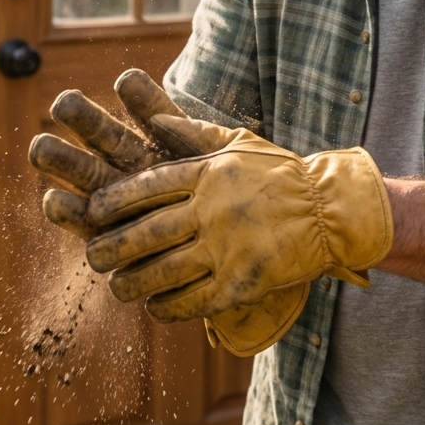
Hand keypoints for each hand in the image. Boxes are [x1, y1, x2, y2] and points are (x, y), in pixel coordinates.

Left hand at [84, 117, 393, 328]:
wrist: (330, 210)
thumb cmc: (281, 174)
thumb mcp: (239, 143)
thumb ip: (193, 133)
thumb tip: (151, 117)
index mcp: (209, 173)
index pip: (148, 186)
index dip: (114, 201)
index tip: (94, 211)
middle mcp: (213, 210)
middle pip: (146, 233)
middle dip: (112, 248)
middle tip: (94, 257)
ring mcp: (227, 248)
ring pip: (163, 272)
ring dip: (132, 284)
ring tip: (118, 288)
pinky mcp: (241, 282)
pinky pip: (192, 301)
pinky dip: (167, 306)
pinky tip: (156, 306)